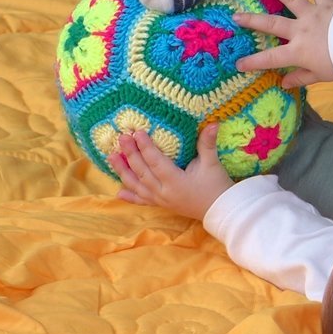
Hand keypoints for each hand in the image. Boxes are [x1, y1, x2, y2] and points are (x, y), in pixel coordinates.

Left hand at [108, 124, 233, 220]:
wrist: (220, 211)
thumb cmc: (216, 187)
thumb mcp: (212, 164)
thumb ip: (207, 144)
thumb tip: (213, 123)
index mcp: (175, 181)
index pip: (155, 161)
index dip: (145, 147)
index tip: (137, 132)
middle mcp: (164, 192)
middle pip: (143, 171)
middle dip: (130, 154)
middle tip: (121, 138)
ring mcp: (161, 200)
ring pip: (138, 185)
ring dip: (123, 171)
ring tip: (111, 157)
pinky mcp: (162, 205)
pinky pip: (143, 200)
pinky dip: (131, 197)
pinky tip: (119, 193)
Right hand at [235, 0, 332, 87]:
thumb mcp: (319, 76)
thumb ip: (300, 78)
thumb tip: (283, 83)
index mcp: (297, 51)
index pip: (270, 59)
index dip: (253, 62)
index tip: (238, 63)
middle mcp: (300, 30)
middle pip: (271, 23)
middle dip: (252, 20)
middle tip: (236, 15)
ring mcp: (312, 15)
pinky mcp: (327, 5)